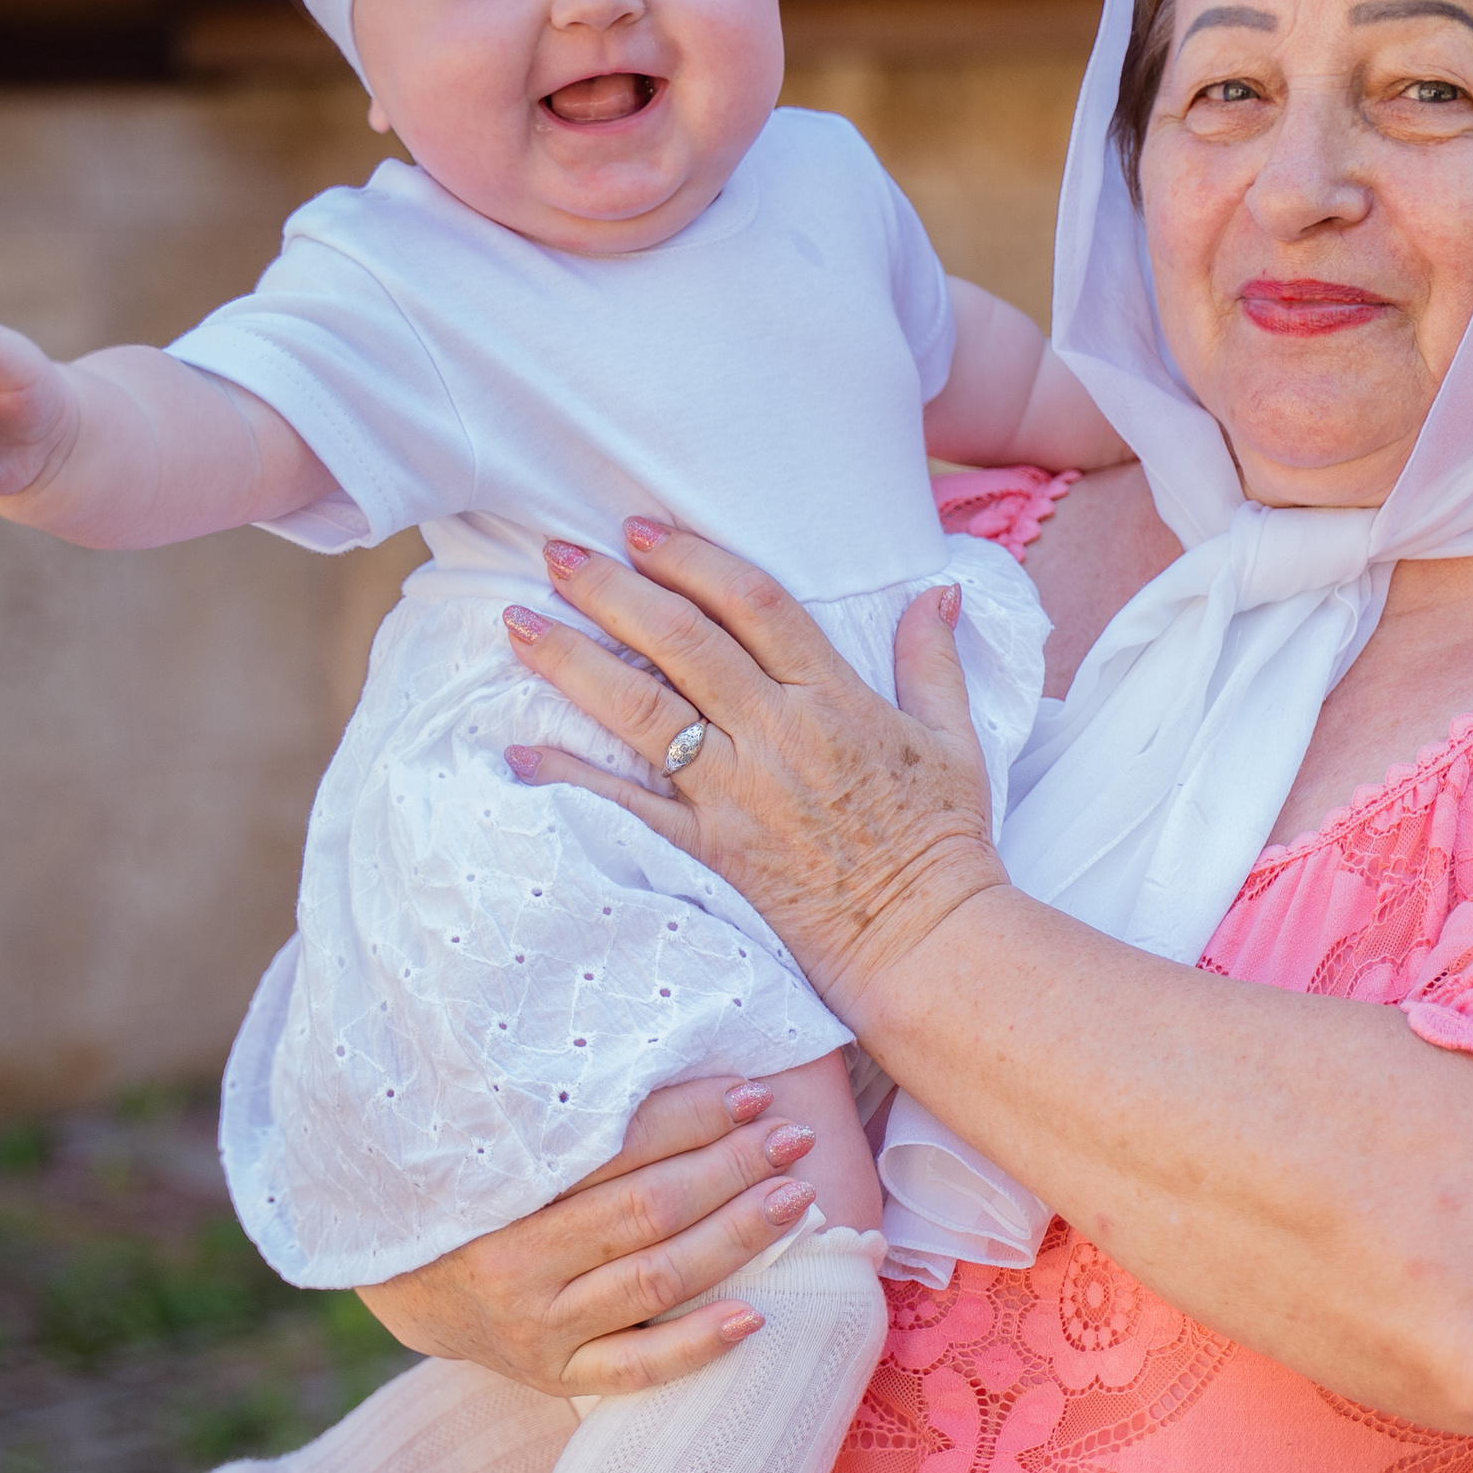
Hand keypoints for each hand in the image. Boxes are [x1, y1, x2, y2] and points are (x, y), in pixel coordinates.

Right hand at [355, 1076, 827, 1397]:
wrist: (411, 1287)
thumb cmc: (477, 1199)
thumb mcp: (502, 1150)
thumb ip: (573, 1124)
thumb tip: (678, 1070)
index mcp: (501, 1189)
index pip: (617, 1149)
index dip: (692, 1117)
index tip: (752, 1093)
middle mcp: (516, 1263)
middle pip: (647, 1210)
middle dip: (730, 1168)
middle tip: (792, 1139)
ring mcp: (538, 1327)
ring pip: (655, 1281)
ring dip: (735, 1237)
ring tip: (795, 1199)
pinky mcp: (556, 1375)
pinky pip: (638, 1368)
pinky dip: (698, 1343)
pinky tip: (756, 1316)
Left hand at [499, 524, 1005, 1034]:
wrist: (926, 940)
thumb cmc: (944, 842)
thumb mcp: (955, 740)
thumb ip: (932, 660)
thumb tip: (938, 592)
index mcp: (835, 697)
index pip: (752, 603)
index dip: (690, 559)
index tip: (640, 531)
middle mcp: (777, 734)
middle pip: (680, 642)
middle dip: (611, 589)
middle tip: (557, 553)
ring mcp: (737, 792)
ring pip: (641, 710)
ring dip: (573, 661)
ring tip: (518, 622)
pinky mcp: (711, 850)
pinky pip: (626, 807)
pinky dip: (570, 777)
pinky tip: (517, 749)